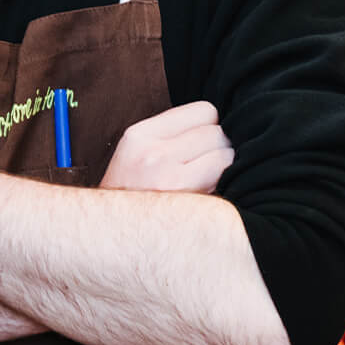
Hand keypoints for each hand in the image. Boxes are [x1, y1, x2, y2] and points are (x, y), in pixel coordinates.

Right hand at [100, 101, 232, 193]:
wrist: (117, 233)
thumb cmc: (132, 192)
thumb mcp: (136, 151)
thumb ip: (170, 132)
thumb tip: (218, 121)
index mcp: (140, 136)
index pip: (203, 111)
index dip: (207, 126)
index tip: (200, 142)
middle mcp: (154, 155)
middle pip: (218, 133)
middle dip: (217, 147)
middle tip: (204, 164)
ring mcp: (171, 180)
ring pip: (227, 155)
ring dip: (224, 167)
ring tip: (205, 179)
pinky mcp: (188, 203)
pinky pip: (226, 178)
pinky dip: (225, 184)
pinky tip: (209, 193)